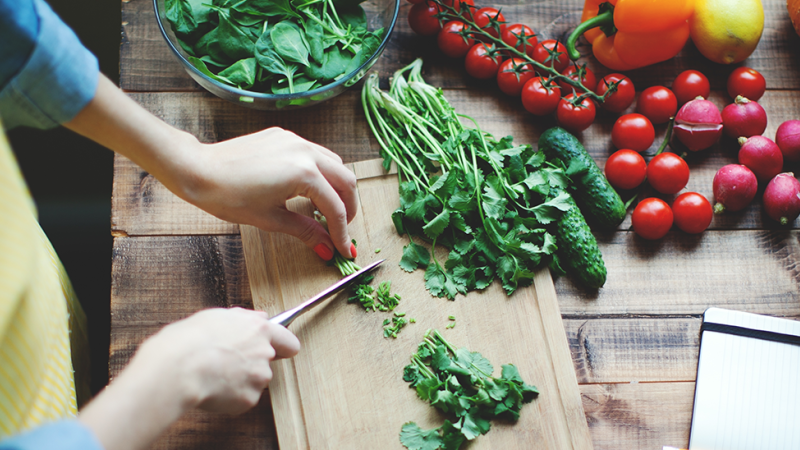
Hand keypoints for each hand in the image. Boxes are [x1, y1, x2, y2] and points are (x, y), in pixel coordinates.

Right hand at [131, 307, 299, 413]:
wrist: (177, 368)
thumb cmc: (188, 340)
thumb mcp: (215, 317)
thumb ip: (242, 319)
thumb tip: (257, 318)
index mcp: (258, 329)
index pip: (288, 341)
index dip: (282, 346)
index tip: (279, 350)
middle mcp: (264, 352)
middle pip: (267, 362)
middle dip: (251, 364)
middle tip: (226, 363)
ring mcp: (259, 377)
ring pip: (254, 381)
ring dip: (240, 381)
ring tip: (214, 375)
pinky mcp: (249, 399)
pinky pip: (242, 399)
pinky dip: (230, 398)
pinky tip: (212, 388)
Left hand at [181, 128, 357, 259]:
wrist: (198, 170)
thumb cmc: (227, 196)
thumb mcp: (270, 219)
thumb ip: (305, 231)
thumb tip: (325, 247)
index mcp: (304, 173)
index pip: (335, 208)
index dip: (341, 232)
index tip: (344, 249)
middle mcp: (305, 152)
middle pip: (346, 181)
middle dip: (349, 207)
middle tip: (342, 229)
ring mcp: (295, 140)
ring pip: (334, 163)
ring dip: (338, 187)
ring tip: (329, 210)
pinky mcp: (284, 137)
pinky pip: (315, 153)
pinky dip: (322, 172)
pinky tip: (310, 189)